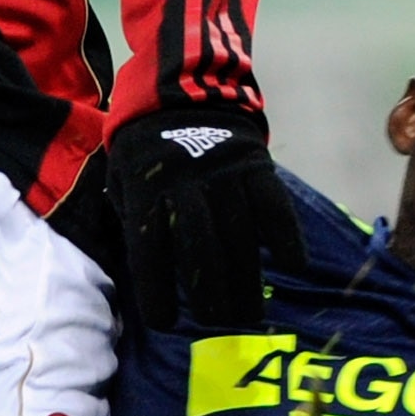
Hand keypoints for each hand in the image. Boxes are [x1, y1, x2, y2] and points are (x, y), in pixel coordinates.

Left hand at [108, 108, 306, 332]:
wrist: (181, 91)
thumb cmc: (145, 148)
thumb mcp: (122, 176)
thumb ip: (130, 217)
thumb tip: (140, 266)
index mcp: (147, 191)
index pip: (149, 250)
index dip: (156, 290)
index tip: (165, 322)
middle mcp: (186, 185)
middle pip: (199, 248)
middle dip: (209, 293)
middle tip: (219, 325)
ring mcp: (224, 174)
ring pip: (238, 234)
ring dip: (246, 279)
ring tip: (249, 315)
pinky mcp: (255, 165)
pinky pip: (274, 204)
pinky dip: (286, 235)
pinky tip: (292, 265)